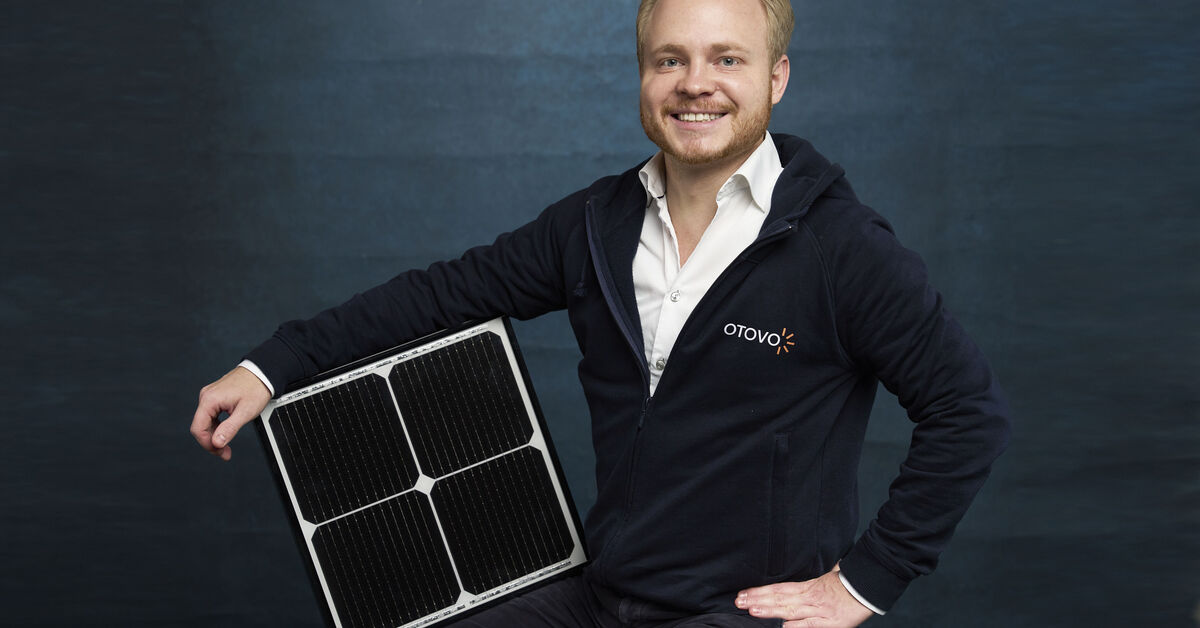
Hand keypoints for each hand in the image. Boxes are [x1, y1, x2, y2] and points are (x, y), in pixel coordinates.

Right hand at [190, 366, 271, 460]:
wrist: (263, 372)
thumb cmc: (256, 388)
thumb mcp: (245, 412)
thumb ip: (229, 428)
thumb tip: (216, 443)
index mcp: (210, 400)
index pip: (198, 428)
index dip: (207, 444)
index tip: (220, 452)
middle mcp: (206, 396)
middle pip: (201, 426)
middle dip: (212, 442)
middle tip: (225, 453)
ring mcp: (210, 396)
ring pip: (206, 422)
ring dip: (215, 435)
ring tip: (227, 446)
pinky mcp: (216, 396)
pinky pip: (211, 415)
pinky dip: (217, 426)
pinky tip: (226, 432)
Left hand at [735, 565, 873, 627]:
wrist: (869, 588)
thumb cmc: (849, 582)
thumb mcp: (827, 576)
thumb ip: (810, 580)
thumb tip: (797, 576)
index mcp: (809, 586)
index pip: (779, 588)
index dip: (760, 591)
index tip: (743, 593)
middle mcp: (810, 598)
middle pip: (779, 598)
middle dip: (758, 600)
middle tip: (738, 601)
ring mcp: (819, 611)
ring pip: (790, 610)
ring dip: (769, 610)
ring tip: (751, 610)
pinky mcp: (829, 624)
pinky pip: (809, 625)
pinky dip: (795, 626)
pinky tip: (781, 626)